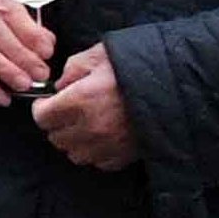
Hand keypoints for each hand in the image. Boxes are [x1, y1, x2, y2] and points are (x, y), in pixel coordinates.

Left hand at [31, 45, 136, 170]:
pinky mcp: (124, 156)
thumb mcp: (99, 55)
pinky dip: (96, 151)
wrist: (177, 85)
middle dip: (57, 124)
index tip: (46, 103)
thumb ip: (72, 69)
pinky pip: (98, 162)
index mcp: (81, 100)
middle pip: (55, 138)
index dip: (42, 108)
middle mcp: (91, 127)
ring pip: (74, 154)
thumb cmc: (137, 66)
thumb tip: (60, 86)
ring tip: (86, 125)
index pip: (42, 117)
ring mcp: (108, 145)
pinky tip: (104, 135)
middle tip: (67, 112)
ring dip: (75, 141)